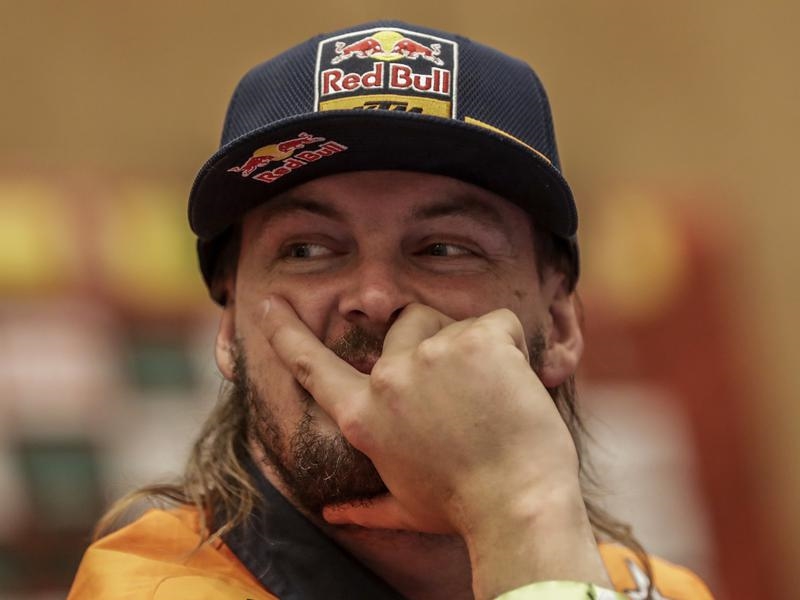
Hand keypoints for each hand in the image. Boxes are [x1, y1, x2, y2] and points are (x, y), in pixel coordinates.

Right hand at [260, 297, 579, 534]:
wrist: (518, 507)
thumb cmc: (465, 508)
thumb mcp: (406, 507)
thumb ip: (366, 507)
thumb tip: (333, 517)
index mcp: (364, 417)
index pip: (312, 367)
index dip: (285, 332)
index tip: (267, 303)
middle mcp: (388, 379)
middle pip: (406, 321)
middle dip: (434, 338)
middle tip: (465, 387)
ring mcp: (430, 355)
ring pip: (455, 321)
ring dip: (477, 349)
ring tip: (493, 398)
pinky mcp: (475, 342)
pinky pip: (499, 322)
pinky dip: (514, 345)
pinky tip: (518, 384)